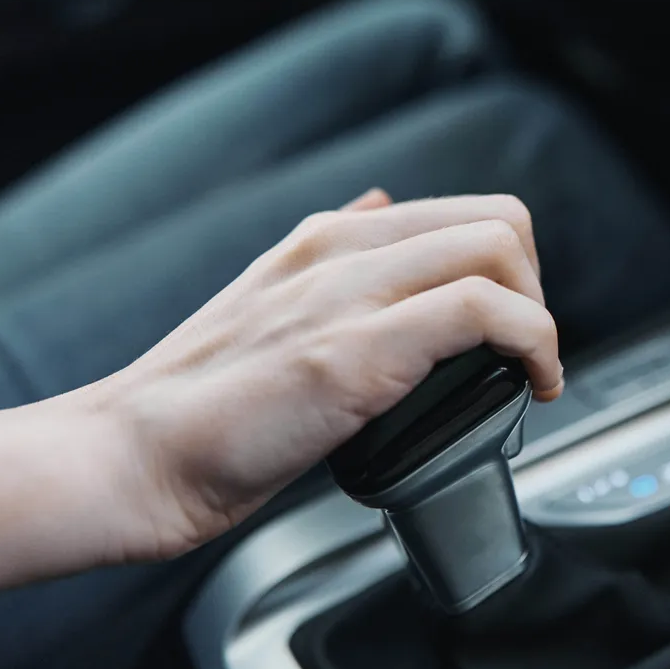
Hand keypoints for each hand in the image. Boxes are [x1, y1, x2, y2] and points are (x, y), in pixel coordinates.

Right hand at [88, 190, 563, 561]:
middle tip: (527, 352)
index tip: (513, 330)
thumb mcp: (270, 302)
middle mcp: (342, 248)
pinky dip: (534, 344)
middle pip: (498, 219)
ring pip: (498, 248)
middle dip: (536, 287)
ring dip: (541, 316)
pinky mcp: (354, 349)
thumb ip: (333, 259)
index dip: (512, 271)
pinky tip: (531, 385)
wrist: (128, 458)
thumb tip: (379, 210)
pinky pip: (484, 311)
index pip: (465, 213)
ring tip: (532, 372)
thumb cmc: (198, 405)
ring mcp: (347, 292)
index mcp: (329, 238)